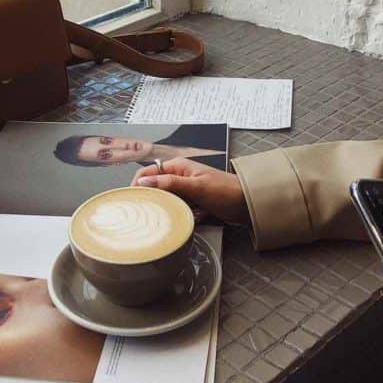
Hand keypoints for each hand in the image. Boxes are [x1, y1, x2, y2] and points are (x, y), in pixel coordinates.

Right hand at [130, 157, 249, 225]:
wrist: (248, 204)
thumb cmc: (226, 191)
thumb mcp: (196, 187)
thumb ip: (170, 184)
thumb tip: (143, 183)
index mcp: (177, 167)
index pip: (146, 173)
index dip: (138, 186)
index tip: (133, 201)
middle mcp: (178, 177)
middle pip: (155, 190)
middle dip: (159, 202)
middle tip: (164, 212)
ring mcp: (185, 191)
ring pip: (167, 203)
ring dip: (175, 211)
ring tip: (190, 212)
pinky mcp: (192, 203)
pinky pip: (179, 211)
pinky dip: (186, 216)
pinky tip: (199, 216)